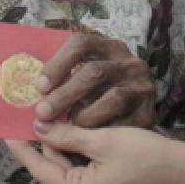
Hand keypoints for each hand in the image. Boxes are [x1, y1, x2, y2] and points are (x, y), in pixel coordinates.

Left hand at [6, 122, 183, 183]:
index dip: (22, 148)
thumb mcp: (102, 140)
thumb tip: (37, 127)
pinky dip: (74, 151)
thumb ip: (67, 135)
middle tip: (29, 114)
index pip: (41, 169)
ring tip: (47, 117)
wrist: (181, 168)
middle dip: (43, 142)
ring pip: (66, 167)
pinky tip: (69, 129)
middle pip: (53, 168)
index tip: (5, 130)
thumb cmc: (144, 153)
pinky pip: (79, 170)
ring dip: (59, 144)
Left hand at [35, 33, 155, 127]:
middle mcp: (131, 64)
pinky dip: (102, 132)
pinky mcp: (150, 113)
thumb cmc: (105, 92)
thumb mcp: (89, 74)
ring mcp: (143, 88)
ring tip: (66, 128)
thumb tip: (34, 91)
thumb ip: (66, 77)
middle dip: (64, 94)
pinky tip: (87, 139)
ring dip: (83, 116)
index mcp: (112, 47)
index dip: (58, 63)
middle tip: (42, 112)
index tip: (40, 85)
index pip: (82, 43)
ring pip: (112, 98)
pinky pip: (123, 124)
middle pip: (94, 72)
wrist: (144, 117)